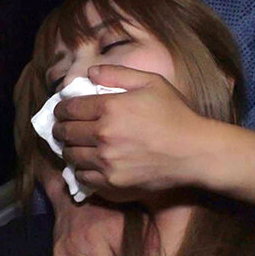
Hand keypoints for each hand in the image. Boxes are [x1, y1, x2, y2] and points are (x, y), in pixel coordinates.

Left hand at [53, 65, 207, 195]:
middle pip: (66, 132)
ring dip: (68, 150)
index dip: (61, 109)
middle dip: (60, 129)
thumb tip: (90, 73)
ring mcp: (107, 161)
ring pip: (71, 156)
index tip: (61, 111)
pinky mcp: (113, 182)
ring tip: (73, 147)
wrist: (194, 152)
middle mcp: (103, 135)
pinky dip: (80, 170)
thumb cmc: (175, 114)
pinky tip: (86, 165)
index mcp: (110, 108)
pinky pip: (84, 177)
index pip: (70, 108)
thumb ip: (117, 74)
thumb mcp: (151, 82)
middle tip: (61, 129)